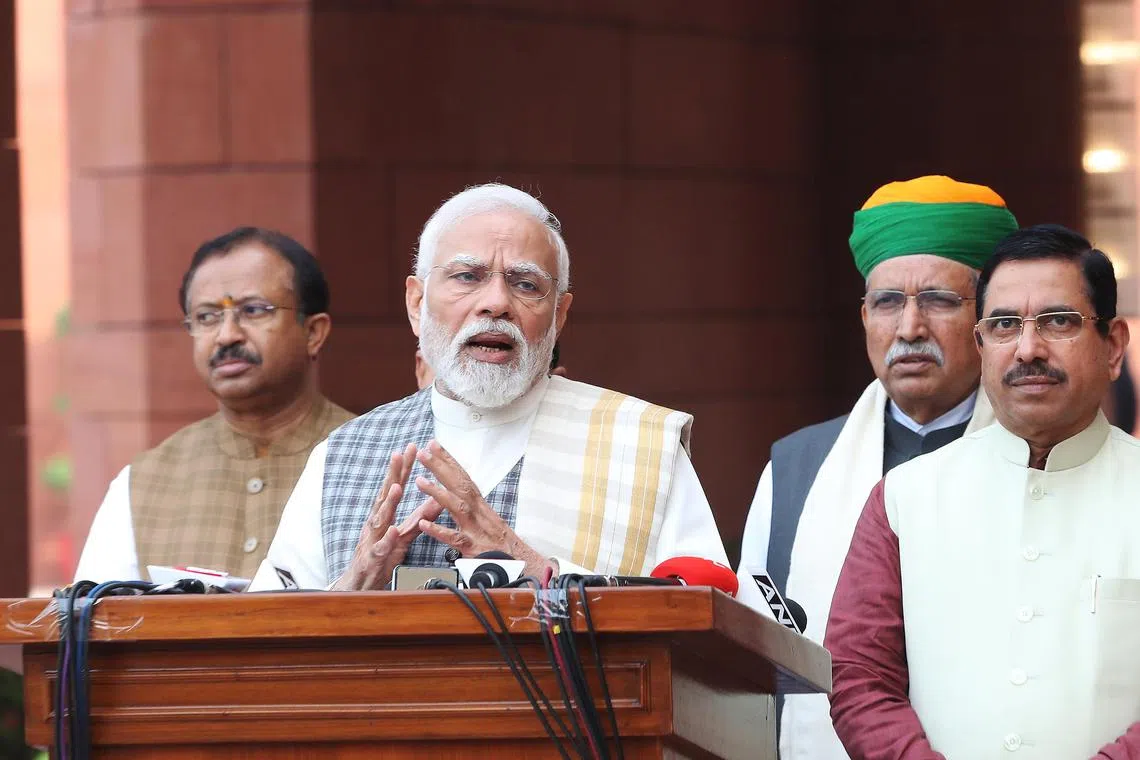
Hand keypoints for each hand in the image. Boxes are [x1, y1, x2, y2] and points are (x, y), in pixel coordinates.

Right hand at [330, 444, 442, 590]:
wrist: (362, 584)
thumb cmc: (382, 556)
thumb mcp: (404, 535)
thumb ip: (420, 518)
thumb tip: (438, 500)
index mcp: (385, 515)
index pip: (395, 487)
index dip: (403, 468)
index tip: (412, 448)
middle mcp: (377, 523)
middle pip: (385, 495)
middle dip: (393, 474)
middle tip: (400, 454)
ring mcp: (374, 539)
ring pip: (381, 518)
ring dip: (388, 502)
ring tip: (396, 487)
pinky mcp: (374, 557)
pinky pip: (381, 547)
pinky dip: (387, 538)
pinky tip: (392, 530)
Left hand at [413, 440, 550, 578]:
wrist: (521, 564)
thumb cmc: (501, 543)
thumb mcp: (487, 519)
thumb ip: (471, 505)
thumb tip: (457, 490)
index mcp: (480, 505)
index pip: (462, 477)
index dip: (448, 460)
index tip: (434, 445)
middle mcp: (479, 512)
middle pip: (459, 485)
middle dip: (440, 467)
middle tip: (423, 452)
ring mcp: (475, 529)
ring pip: (457, 507)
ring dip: (438, 493)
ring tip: (419, 481)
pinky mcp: (472, 548)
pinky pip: (454, 538)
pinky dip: (439, 530)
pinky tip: (424, 524)